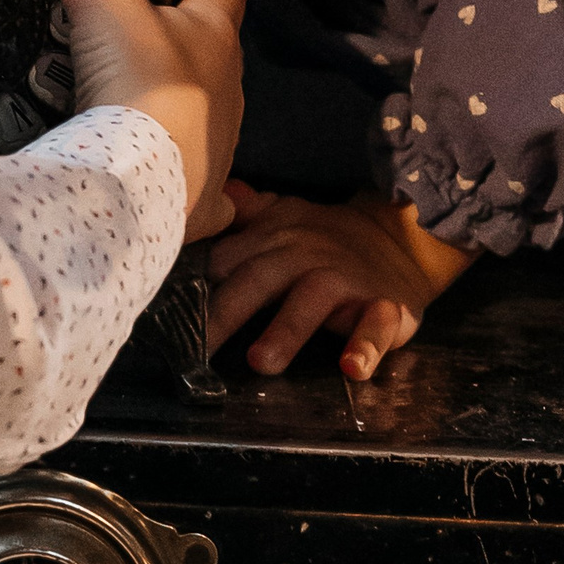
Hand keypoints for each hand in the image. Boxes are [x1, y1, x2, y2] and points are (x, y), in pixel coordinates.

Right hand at [2, 0, 246, 236]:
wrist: (138, 189)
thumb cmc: (137, 82)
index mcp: (215, 37)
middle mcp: (228, 90)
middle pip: (208, 50)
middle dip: (171, 39)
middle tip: (117, 33)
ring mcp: (219, 147)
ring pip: (200, 113)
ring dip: (169, 103)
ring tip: (112, 99)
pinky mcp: (199, 197)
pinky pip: (197, 185)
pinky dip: (175, 175)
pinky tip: (144, 173)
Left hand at [205, 186, 475, 379]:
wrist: (399, 239)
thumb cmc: (326, 239)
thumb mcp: (285, 217)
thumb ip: (244, 213)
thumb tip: (208, 196)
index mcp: (275, 238)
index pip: (227, 259)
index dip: (196, 283)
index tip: (164, 308)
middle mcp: (305, 257)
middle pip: (260, 281)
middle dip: (227, 312)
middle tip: (199, 345)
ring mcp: (345, 282)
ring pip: (311, 303)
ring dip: (285, 331)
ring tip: (261, 362)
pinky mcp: (383, 306)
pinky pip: (375, 327)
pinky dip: (366, 347)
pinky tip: (351, 368)